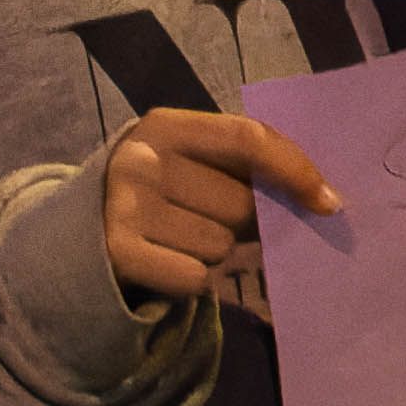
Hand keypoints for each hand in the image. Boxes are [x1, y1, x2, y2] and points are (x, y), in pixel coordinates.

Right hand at [102, 109, 336, 305]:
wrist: (77, 237)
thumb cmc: (160, 193)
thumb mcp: (191, 163)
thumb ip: (246, 165)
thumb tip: (325, 200)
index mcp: (164, 126)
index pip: (247, 138)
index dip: (295, 170)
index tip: (329, 202)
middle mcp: (141, 160)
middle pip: (240, 203)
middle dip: (245, 221)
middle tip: (214, 221)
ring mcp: (125, 207)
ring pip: (220, 245)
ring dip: (215, 251)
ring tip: (180, 240)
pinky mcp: (119, 254)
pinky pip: (195, 277)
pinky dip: (192, 279)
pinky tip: (166, 263)